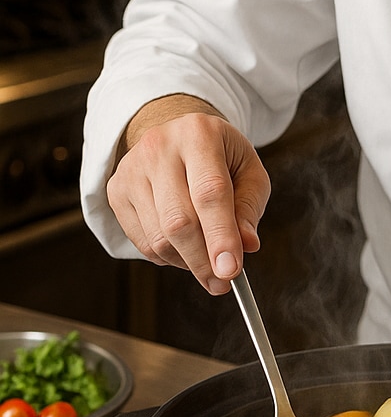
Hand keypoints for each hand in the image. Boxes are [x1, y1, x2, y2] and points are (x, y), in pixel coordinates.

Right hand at [106, 102, 270, 295]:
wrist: (177, 137)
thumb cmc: (220, 158)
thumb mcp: (248, 171)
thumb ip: (249, 207)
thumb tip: (247, 246)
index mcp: (199, 134)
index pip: (210, 193)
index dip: (220, 236)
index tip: (231, 271)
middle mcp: (160, 147)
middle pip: (179, 221)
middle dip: (203, 260)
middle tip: (221, 282)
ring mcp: (132, 169)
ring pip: (159, 237)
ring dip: (187, 262)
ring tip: (207, 261)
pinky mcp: (116, 190)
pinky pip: (143, 243)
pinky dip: (167, 257)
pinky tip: (183, 248)